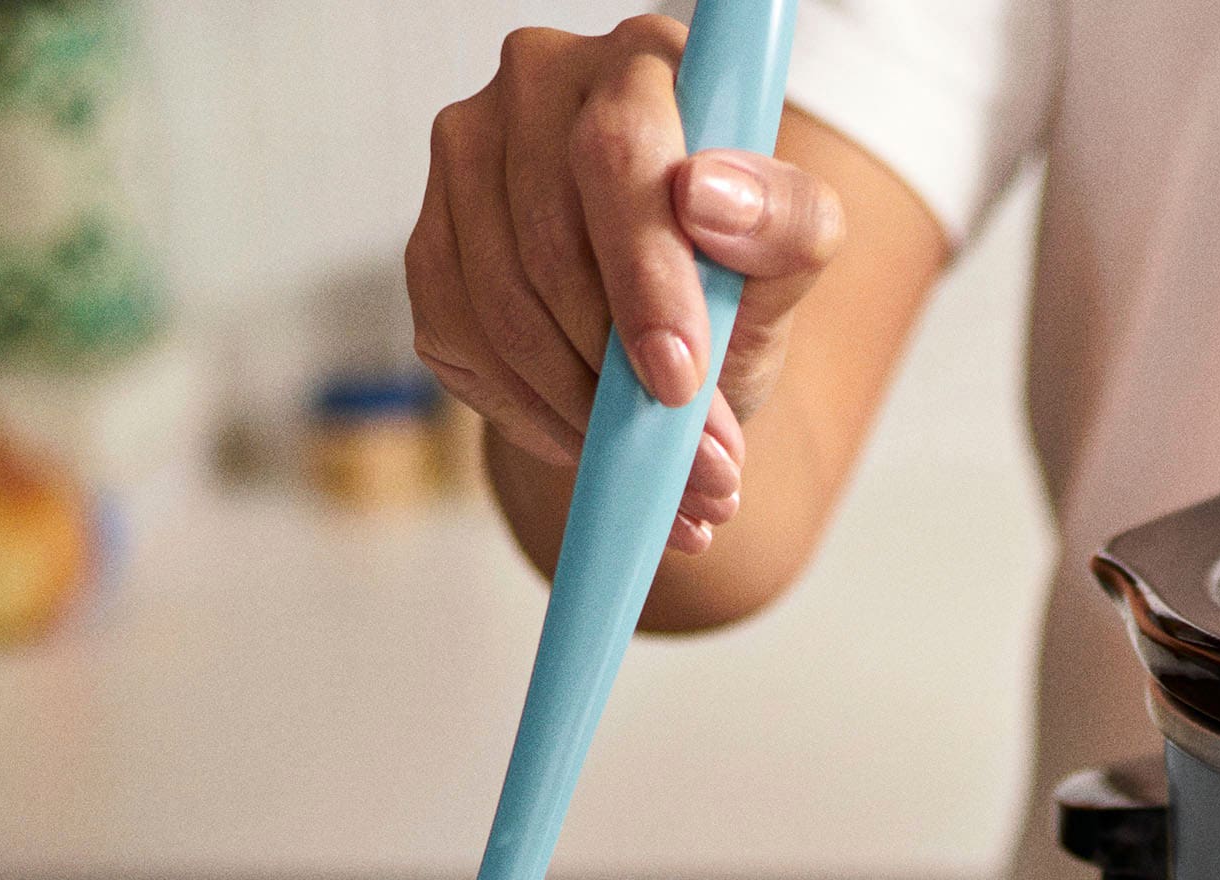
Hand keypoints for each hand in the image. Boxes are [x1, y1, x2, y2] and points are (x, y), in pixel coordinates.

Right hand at [408, 16, 845, 555]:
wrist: (674, 349)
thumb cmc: (734, 289)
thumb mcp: (789, 266)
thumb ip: (786, 226)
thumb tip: (709, 198)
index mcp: (642, 64)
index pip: (618, 154)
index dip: (644, 276)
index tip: (678, 379)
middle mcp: (539, 83)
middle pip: (549, 244)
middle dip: (624, 379)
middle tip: (699, 467)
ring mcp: (467, 157)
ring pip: (501, 307)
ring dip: (586, 415)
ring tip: (665, 473)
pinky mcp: (430, 242)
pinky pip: (462, 344)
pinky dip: (536, 417)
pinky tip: (593, 442)